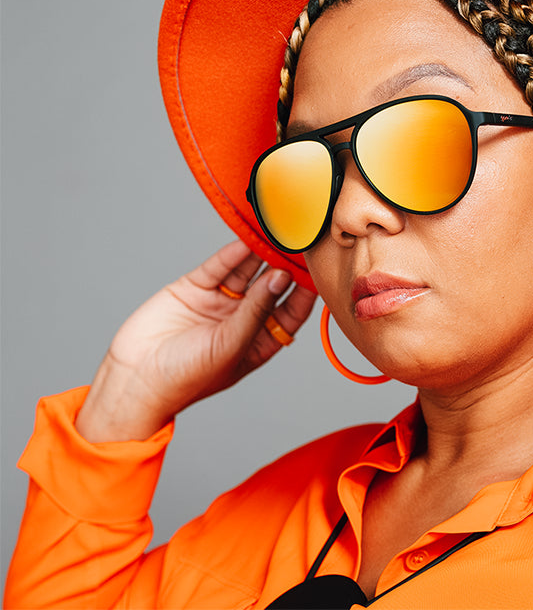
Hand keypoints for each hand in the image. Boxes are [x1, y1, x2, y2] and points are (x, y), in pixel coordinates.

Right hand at [75, 241, 315, 441]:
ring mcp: (220, 302)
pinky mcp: (195, 288)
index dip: (304, 291)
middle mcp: (243, 319)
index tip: (316, 269)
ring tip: (278, 233)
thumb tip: (281, 278)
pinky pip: (220, 266)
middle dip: (286, 266)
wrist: (133, 380)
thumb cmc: (185, 379)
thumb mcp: (231, 345)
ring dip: (261, 254)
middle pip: (272, 286)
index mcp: (259, 341)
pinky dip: (233, 254)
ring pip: (247, 272)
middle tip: (301, 242)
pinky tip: (248, 241)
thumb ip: (256, 310)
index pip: (291, 312)